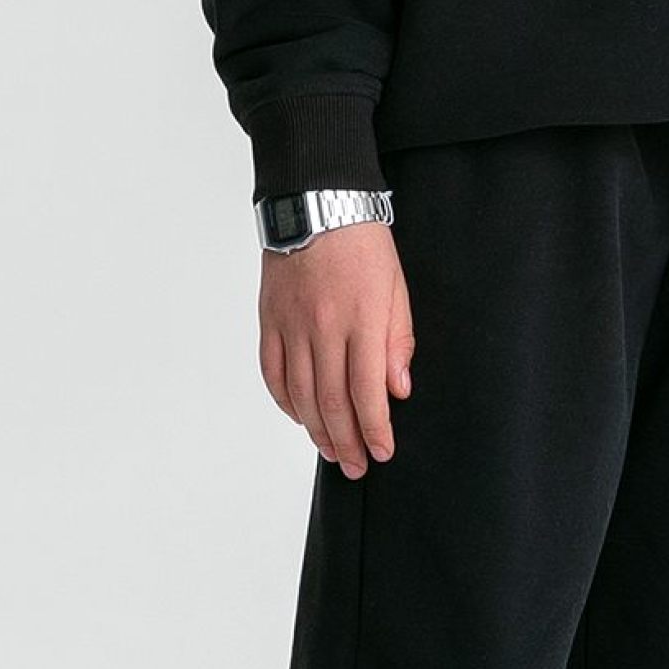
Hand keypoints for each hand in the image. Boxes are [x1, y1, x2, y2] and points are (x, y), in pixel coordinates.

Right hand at [259, 221, 413, 475]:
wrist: (316, 201)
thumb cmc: (363, 242)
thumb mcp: (397, 287)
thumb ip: (398, 341)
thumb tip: (398, 390)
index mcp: (362, 319)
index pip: (368, 390)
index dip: (375, 429)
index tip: (381, 452)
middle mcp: (323, 327)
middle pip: (332, 401)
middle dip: (346, 441)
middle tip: (355, 466)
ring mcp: (291, 325)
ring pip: (300, 394)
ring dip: (317, 430)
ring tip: (331, 451)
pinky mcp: (269, 320)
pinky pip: (272, 372)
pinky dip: (285, 401)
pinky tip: (300, 417)